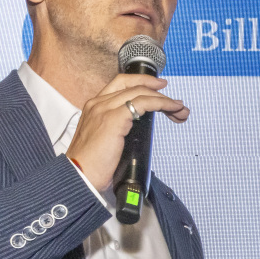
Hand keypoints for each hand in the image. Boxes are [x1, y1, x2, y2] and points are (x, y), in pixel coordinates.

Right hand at [64, 71, 188, 188]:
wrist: (79, 176)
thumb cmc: (90, 166)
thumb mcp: (104, 141)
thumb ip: (117, 130)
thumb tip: (136, 132)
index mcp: (94, 107)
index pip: (121, 85)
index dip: (142, 82)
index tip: (159, 88)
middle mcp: (98, 103)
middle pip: (133, 85)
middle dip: (158, 91)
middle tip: (176, 102)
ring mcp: (105, 109)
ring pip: (141, 92)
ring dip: (165, 100)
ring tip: (180, 109)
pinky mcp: (114, 118)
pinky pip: (143, 103)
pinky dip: (161, 104)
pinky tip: (172, 109)